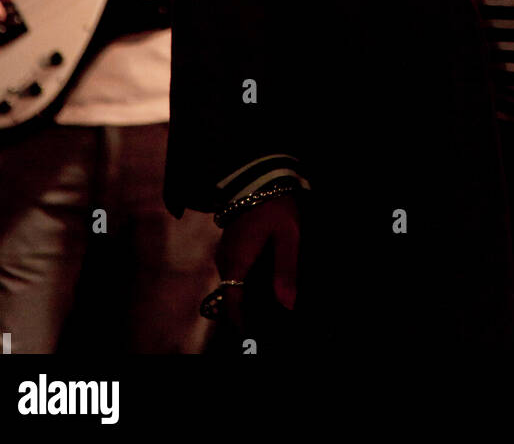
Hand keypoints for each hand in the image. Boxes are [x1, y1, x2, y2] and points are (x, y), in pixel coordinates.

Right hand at [214, 194, 300, 329]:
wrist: (258, 177)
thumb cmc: (274, 205)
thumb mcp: (288, 236)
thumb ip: (287, 270)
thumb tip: (288, 304)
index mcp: (237, 261)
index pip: (232, 302)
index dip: (240, 322)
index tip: (251, 335)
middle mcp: (226, 259)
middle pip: (231, 295)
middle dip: (246, 309)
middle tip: (267, 319)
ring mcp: (225, 251)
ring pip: (232, 282)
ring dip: (245, 293)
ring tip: (268, 301)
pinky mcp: (229, 244)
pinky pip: (233, 270)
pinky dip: (244, 279)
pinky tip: (262, 279)